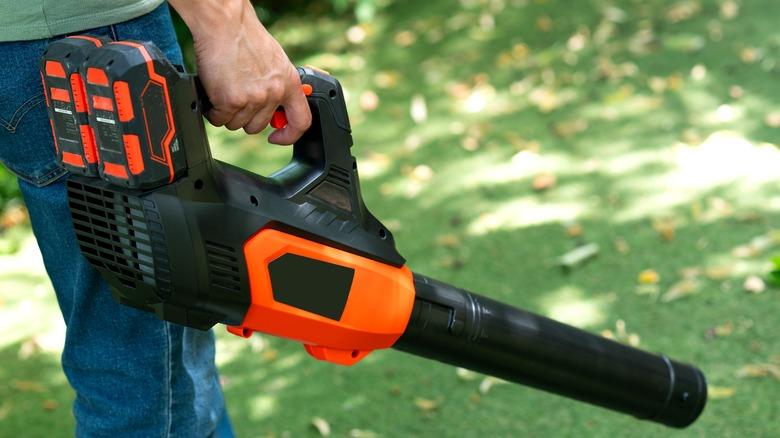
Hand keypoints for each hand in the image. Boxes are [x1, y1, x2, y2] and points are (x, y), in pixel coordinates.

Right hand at [168, 0, 310, 143]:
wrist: (225, 23)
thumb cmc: (245, 37)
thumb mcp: (275, 62)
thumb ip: (277, 85)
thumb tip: (275, 105)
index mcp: (289, 83)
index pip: (301, 121)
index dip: (290, 135)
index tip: (277, 137)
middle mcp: (274, 93)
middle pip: (257, 126)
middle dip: (244, 117)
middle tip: (235, 97)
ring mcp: (253, 99)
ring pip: (236, 124)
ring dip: (227, 113)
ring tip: (224, 89)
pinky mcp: (231, 100)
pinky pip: (219, 119)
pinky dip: (212, 110)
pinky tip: (213, 93)